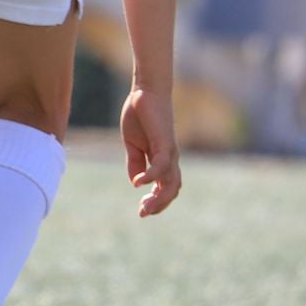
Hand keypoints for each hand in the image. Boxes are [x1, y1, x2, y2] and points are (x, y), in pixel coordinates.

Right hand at [120, 87, 180, 216]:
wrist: (145, 92)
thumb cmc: (139, 115)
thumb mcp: (133, 144)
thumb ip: (135, 163)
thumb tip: (136, 183)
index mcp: (162, 159)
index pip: (165, 187)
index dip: (156, 201)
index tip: (141, 210)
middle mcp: (170, 159)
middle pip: (172, 189)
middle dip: (159, 205)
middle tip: (142, 213)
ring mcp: (169, 152)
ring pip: (171, 182)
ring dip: (159, 197)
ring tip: (144, 206)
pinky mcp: (164, 143)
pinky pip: (161, 166)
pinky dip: (150, 176)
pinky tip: (138, 182)